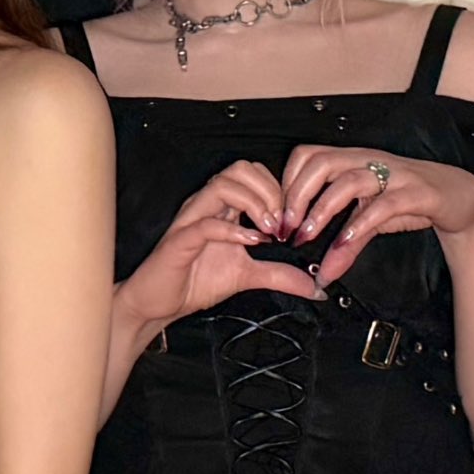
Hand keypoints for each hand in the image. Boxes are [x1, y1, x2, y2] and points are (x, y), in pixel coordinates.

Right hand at [118, 160, 318, 333]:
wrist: (159, 303)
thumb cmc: (194, 281)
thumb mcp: (248, 276)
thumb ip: (280, 275)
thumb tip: (314, 287)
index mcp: (222, 207)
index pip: (253, 174)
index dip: (277, 189)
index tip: (291, 219)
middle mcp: (206, 205)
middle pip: (240, 170)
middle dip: (270, 190)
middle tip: (282, 222)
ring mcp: (191, 220)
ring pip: (222, 185)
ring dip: (254, 204)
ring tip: (269, 231)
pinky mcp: (180, 240)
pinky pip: (205, 223)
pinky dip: (232, 230)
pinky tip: (250, 242)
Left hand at [277, 139, 473, 287]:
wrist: (463, 198)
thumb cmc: (413, 202)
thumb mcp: (373, 221)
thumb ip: (347, 245)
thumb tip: (321, 276)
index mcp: (354, 160)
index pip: (308, 156)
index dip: (287, 182)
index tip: (277, 216)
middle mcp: (371, 161)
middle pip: (321, 163)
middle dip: (296, 195)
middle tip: (286, 228)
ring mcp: (394, 174)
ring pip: (349, 179)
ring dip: (322, 209)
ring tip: (307, 235)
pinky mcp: (418, 191)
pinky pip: (384, 203)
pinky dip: (361, 222)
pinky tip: (346, 240)